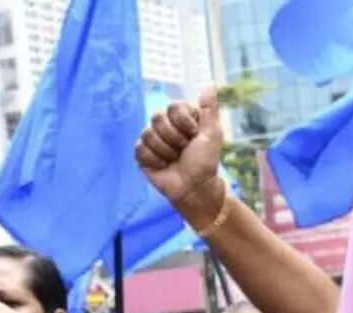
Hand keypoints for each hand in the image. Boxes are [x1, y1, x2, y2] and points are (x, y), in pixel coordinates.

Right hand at [134, 86, 225, 211]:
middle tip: (183, 149)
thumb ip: (209, 109)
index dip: (182, 123)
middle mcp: (166, 125)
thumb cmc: (205, 162)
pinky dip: (153, 160)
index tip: (193, 135)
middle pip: (157, 118)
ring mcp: (153, 139)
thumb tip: (209, 84)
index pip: (173, 107)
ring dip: (164, 151)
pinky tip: (163, 165)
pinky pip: (139, 149)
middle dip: (173, 138)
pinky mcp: (142, 154)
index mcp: (183, 117)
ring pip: (147, 134)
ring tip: (173, 159)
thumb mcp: (212, 134)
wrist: (192, 187)